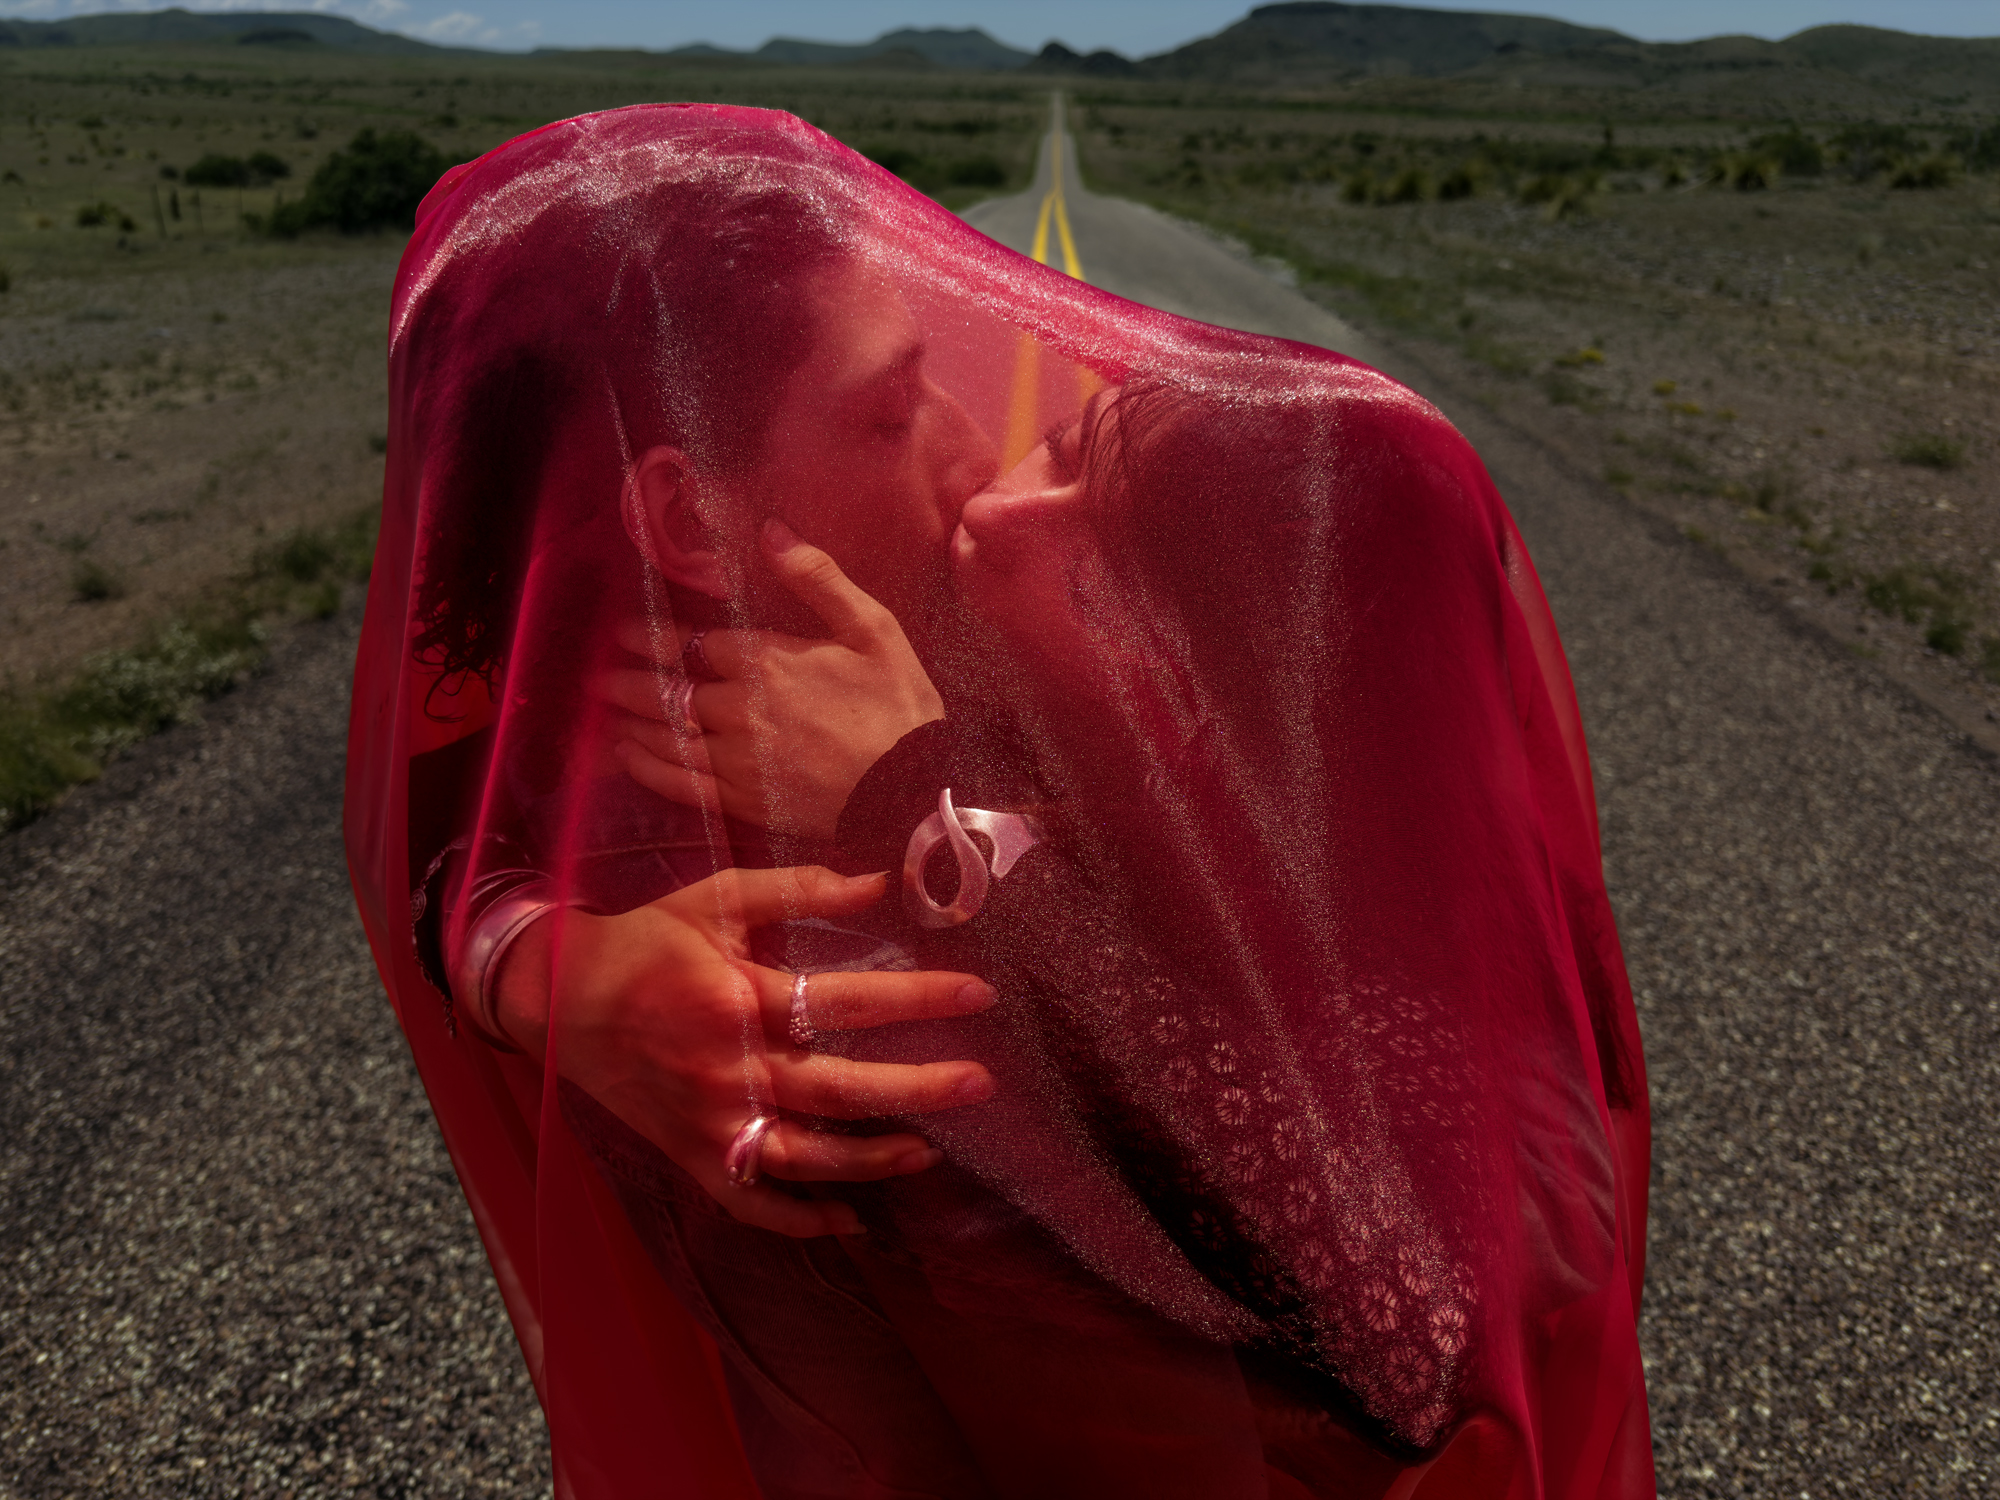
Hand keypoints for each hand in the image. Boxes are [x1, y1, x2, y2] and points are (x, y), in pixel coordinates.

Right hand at [494, 865, 996, 1237]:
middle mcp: (728, 1068)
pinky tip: (852, 1219)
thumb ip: (797, 888)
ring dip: (872, 1160)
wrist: (558, 1000)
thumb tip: (881, 883)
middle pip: (839, 1088)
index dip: (916, 998)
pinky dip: (801, 1219)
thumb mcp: (714, 898)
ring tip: (930, 1152)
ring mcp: (711, 1122)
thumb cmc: (646, 943)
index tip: (977, 995)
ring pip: (805, 1157)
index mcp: (736, 999)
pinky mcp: (693, 1157)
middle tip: (981, 1084)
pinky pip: (752, 1202)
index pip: (844, 1000)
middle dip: (917, 1088)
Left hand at [596, 520, 942, 839]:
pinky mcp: (743, 800)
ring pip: (666, 734)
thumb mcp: (872, 628)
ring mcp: (735, 758)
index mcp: (765, 660)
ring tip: (605, 708)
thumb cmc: (898, 705)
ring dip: (631, 719)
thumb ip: (817, 578)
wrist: (912, 791)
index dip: (652, 636)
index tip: (623, 631)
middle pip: (668, 689)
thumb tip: (771, 530)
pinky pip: (680, 783)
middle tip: (599, 674)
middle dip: (629, 680)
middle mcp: (738, 708)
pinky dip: (649, 768)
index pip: (691, 643)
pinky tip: (629, 757)